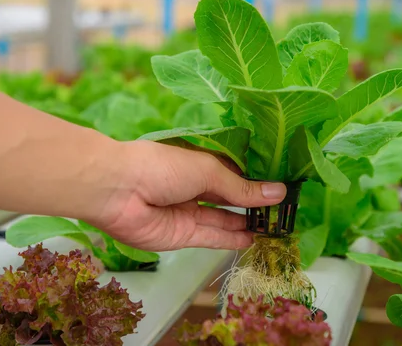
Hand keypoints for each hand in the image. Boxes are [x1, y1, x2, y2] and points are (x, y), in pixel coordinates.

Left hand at [91, 140, 287, 251]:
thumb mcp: (208, 171)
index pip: (234, 174)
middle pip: (229, 198)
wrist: (118, 190)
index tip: (283, 188)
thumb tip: (278, 192)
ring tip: (275, 226)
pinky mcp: (181, 236)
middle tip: (283, 212)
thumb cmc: (162, 167)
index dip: (256, 181)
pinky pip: (211, 237)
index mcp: (199, 164)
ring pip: (223, 220)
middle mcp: (194, 188)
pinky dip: (232, 239)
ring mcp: (188, 213)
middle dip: (254, 204)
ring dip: (247, 223)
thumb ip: (241, 188)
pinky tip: (254, 238)